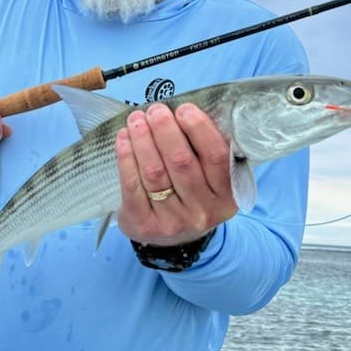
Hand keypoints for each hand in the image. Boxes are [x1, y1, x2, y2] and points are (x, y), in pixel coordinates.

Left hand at [115, 102, 236, 245]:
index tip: (184, 109)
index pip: (216, 157)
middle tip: (155, 110)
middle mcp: (202, 211)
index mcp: (227, 195)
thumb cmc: (193, 195)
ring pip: (155, 172)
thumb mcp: (213, 179)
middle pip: (181, 162)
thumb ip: (206, 151)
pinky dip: (126, 158)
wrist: (175, 241)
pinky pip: (133, 186)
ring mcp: (173, 221)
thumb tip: (184, 111)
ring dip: (143, 140)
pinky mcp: (145, 225)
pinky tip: (123, 139)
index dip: (199, 129)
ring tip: (136, 119)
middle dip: (165, 130)